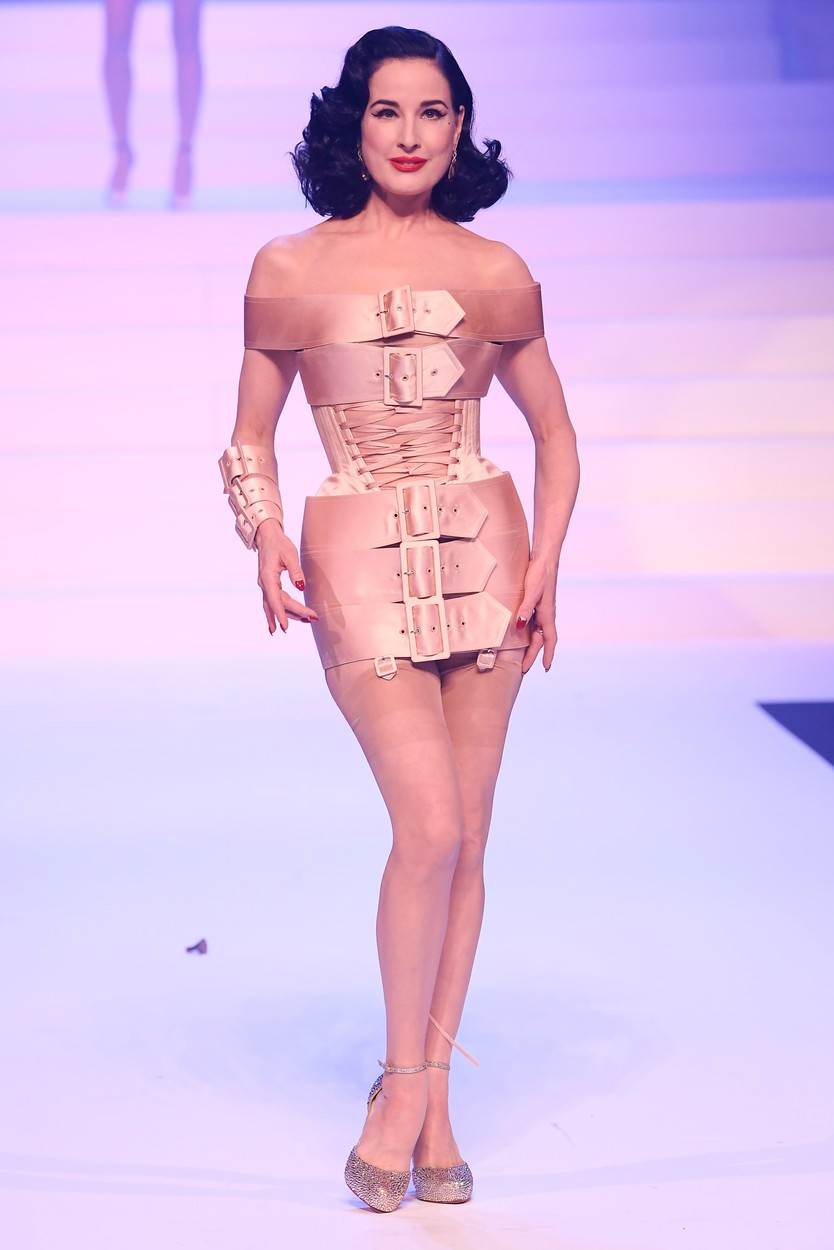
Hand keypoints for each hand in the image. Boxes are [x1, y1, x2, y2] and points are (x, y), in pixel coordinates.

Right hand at [254, 520, 318, 634]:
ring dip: (288, 615)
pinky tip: (284, 622)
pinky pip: (273, 602)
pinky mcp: (269, 586)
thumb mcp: (290, 554)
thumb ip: (295, 571)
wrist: (266, 537)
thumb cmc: (279, 544)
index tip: (285, 628)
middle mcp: (264, 584)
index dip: (281, 614)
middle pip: (279, 604)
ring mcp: (265, 586)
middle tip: (313, 618)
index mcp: (268, 577)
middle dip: (295, 613)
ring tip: (306, 621)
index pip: (275, 600)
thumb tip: (301, 587)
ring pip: (275, 606)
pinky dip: (279, 613)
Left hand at [515, 555, 557, 673]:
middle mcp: (546, 615)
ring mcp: (542, 610)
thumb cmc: (540, 574)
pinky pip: (533, 624)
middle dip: (533, 655)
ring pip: (537, 633)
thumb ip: (525, 609)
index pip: (549, 640)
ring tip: (522, 658)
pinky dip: (528, 634)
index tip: (546, 668)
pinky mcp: (537, 604)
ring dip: (531, 646)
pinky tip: (521, 635)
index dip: (548, 655)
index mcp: (548, 614)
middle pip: (541, 640)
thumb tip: (520, 626)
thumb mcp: (532, 591)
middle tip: (524, 670)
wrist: (545, 559)